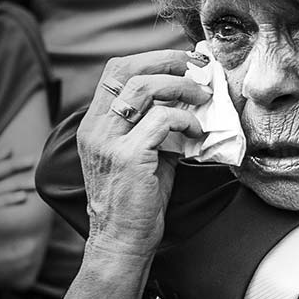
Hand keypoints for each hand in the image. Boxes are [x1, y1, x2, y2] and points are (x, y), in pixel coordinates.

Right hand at [78, 49, 209, 256]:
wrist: (122, 240)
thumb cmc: (137, 198)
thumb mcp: (144, 152)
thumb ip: (157, 124)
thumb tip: (192, 98)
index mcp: (95, 123)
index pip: (116, 70)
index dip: (152, 58)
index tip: (185, 61)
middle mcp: (95, 127)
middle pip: (126, 69)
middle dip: (168, 60)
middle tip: (199, 67)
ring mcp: (109, 141)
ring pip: (143, 88)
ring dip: (181, 86)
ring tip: (203, 97)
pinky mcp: (129, 157)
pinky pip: (162, 120)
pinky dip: (186, 119)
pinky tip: (198, 131)